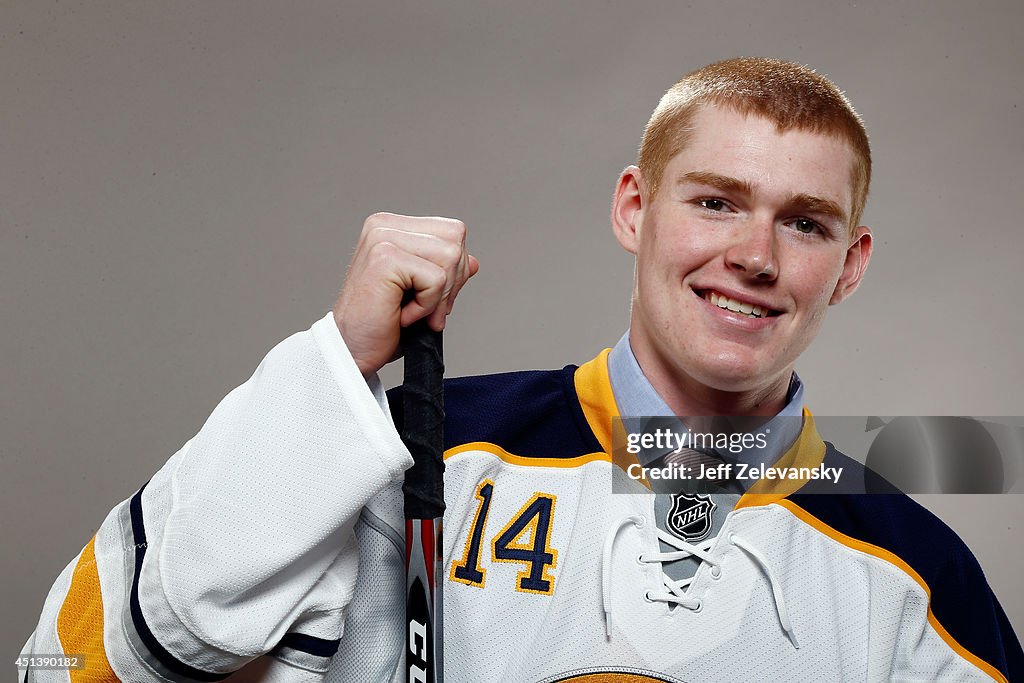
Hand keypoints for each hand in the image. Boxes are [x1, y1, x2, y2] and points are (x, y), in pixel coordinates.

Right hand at [333, 212, 478, 377]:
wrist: (352, 351)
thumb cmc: (381, 325)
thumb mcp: (422, 294)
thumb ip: (445, 272)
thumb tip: (473, 262)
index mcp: (393, 227)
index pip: (452, 232)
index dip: (455, 270)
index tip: (433, 298)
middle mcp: (384, 226)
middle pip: (455, 240)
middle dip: (452, 282)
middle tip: (426, 311)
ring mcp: (382, 238)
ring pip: (449, 257)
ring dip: (439, 297)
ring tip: (412, 313)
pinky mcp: (385, 258)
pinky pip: (436, 279)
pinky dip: (427, 306)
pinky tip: (403, 315)